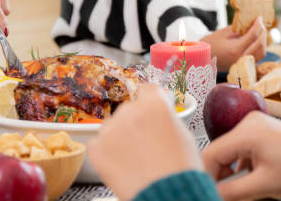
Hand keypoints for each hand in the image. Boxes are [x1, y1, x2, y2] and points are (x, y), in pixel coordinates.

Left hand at [87, 85, 202, 200]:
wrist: (167, 195)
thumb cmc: (179, 170)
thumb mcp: (183, 133)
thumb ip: (167, 116)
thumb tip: (159, 111)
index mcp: (154, 104)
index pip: (148, 89)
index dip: (151, 101)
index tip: (151, 110)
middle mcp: (130, 111)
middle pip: (129, 108)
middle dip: (135, 121)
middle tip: (145, 143)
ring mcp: (111, 129)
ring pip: (112, 125)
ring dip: (120, 136)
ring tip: (134, 158)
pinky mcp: (97, 149)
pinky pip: (98, 143)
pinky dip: (106, 152)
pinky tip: (121, 164)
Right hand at [202, 18, 266, 70]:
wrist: (203, 58)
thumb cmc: (210, 44)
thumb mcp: (223, 33)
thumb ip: (239, 29)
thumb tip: (252, 23)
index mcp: (235, 49)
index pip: (252, 36)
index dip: (258, 25)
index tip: (259, 17)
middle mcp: (241, 58)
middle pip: (260, 45)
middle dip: (263, 33)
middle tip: (261, 24)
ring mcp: (243, 63)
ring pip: (261, 52)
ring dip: (263, 41)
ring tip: (260, 31)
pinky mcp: (243, 65)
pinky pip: (257, 56)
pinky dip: (260, 47)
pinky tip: (256, 40)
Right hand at [202, 111, 280, 200]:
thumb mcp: (263, 185)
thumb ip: (233, 192)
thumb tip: (213, 194)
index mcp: (247, 132)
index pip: (212, 153)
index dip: (208, 175)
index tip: (211, 191)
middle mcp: (248, 123)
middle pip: (219, 151)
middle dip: (220, 174)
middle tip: (226, 194)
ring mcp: (254, 124)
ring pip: (229, 151)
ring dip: (230, 171)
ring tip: (242, 189)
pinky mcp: (260, 129)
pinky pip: (240, 148)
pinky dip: (240, 164)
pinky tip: (250, 178)